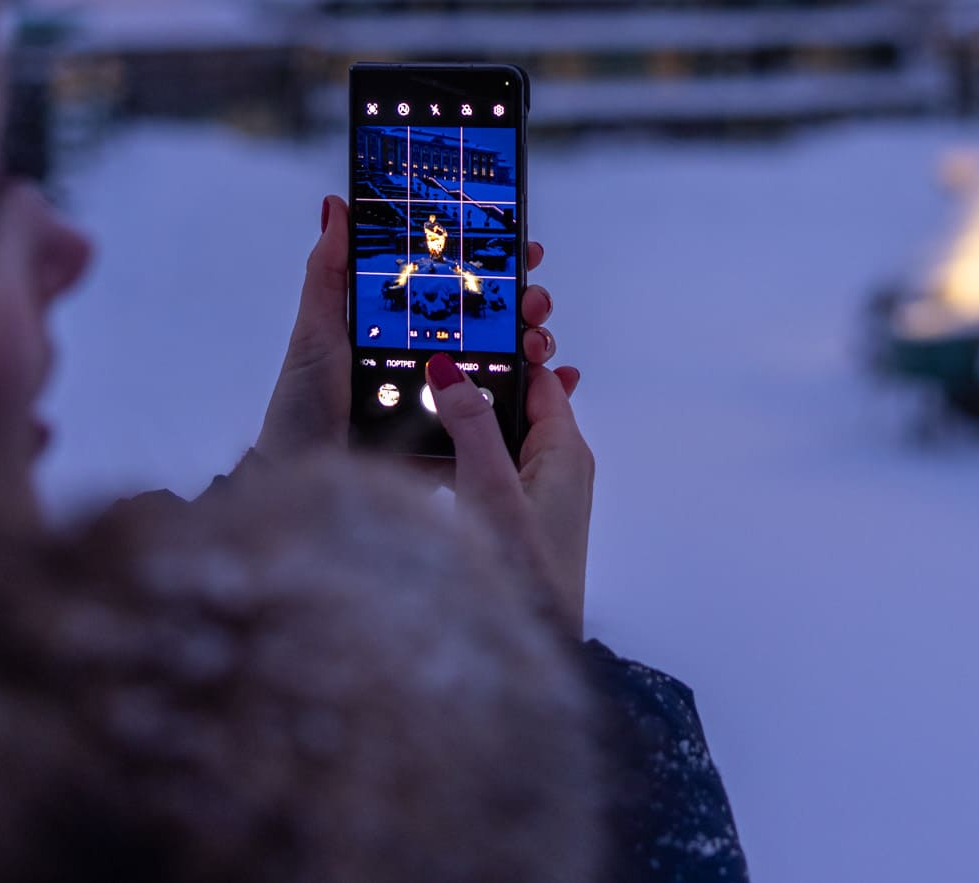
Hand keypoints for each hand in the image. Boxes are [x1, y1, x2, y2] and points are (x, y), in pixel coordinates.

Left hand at [254, 195, 559, 461]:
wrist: (304, 483)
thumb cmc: (302, 408)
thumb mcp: (316, 332)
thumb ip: (329, 271)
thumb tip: (336, 206)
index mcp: (403, 331)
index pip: (459, 289)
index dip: (494, 266)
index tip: (522, 247)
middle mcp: (432, 364)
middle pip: (494, 324)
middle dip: (525, 304)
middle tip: (532, 299)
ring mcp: (451, 405)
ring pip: (509, 367)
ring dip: (538, 345)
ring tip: (539, 341)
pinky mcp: (461, 447)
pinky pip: (510, 422)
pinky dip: (543, 400)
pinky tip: (560, 383)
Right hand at [427, 350, 592, 636]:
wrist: (534, 652)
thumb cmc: (525, 577)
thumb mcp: (491, 491)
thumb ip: (471, 426)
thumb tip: (450, 367)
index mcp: (565, 452)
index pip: (537, 379)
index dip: (505, 349)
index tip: (465, 326)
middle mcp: (557, 470)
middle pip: (514, 406)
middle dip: (473, 384)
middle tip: (427, 356)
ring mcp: (536, 497)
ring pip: (494, 441)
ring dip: (459, 424)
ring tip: (413, 400)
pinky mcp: (515, 522)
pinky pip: (484, 474)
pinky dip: (456, 462)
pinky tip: (420, 464)